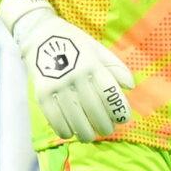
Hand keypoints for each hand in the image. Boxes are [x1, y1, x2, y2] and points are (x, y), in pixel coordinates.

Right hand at [0, 0, 134, 141]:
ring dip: (85, 133)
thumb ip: (115, 67)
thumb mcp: (98, 50)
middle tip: (106, 130)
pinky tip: (70, 133)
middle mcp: (76, 75)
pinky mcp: (42, 93)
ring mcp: (58, 85)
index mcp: (92, 64)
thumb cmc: (74, 44)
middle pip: (94, 110)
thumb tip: (130, 86)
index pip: (110, 93)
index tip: (123, 120)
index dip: (119, 110)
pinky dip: (64, 130)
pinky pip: (55, 119)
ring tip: (89, 136)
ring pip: (76, 118)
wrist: (40, 34)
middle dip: (103, 125)